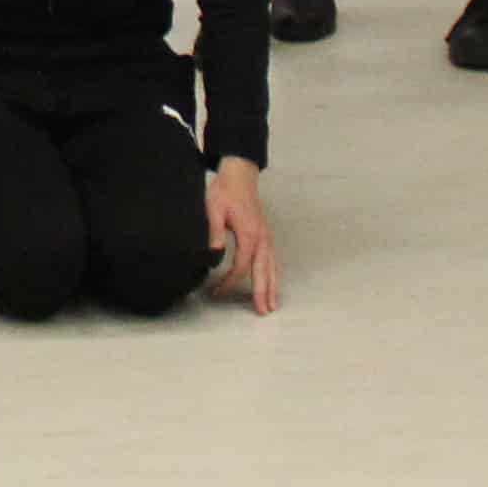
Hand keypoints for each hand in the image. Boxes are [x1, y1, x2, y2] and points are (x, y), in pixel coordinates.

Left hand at [206, 157, 279, 315]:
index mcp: (249, 234)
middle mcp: (262, 238)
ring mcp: (266, 236)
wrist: (240, 174)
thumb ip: (214, 232)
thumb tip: (214, 254)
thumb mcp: (213, 209)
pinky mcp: (265, 234)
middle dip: (263, 292)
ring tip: (273, 305)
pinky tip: (273, 283)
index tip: (217, 291)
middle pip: (263, 271)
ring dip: (273, 286)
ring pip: (272, 266)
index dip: (229, 282)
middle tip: (264, 312)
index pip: (241, 266)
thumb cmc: (225, 191)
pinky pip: (272, 259)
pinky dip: (273, 274)